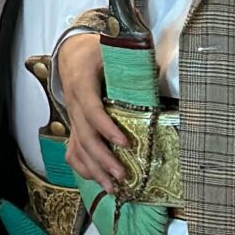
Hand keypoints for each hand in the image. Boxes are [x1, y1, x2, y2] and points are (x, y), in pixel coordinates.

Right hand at [54, 31, 128, 194]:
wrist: (72, 52)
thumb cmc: (95, 50)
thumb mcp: (110, 46)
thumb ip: (132, 56)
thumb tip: (162, 66)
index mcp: (81, 83)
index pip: (91, 110)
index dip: (106, 128)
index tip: (125, 143)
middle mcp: (73, 103)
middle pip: (84, 136)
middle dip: (103, 159)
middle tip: (122, 176)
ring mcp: (72, 116)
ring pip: (78, 147)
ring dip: (94, 170)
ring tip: (112, 188)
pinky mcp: (74, 125)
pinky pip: (73, 150)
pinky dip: (83, 168)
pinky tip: (97, 181)